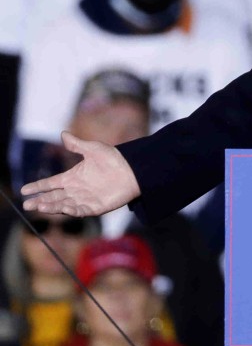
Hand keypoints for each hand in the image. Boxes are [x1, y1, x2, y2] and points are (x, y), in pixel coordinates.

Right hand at [20, 131, 141, 216]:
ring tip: (38, 207)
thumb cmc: (114, 158)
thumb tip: (63, 134)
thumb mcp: (93, 149)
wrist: (133, 170)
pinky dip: (70, 211)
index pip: (51, 183)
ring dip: (51, 207)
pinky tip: (62, 209)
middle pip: (54, 197)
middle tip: (26, 204)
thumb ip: (77, 144)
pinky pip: (80, 211)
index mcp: (73, 177)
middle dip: (40, 201)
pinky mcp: (96, 207)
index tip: (24, 190)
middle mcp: (76, 190)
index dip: (38, 186)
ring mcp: (85, 199)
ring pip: (63, 205)